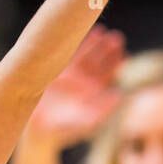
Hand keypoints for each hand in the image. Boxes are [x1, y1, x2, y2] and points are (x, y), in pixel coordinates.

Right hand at [28, 25, 125, 148]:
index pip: (107, 74)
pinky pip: (67, 56)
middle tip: (116, 39)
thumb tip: (119, 94)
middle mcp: (82, 82)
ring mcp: (68, 75)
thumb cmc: (63, 131)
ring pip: (85, 55)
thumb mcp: (85, 123)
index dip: (116, 64)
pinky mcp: (54, 72)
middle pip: (98, 61)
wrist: (38, 131)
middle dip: (108, 50)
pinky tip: (82, 36)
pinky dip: (75, 46)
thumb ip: (102, 109)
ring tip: (103, 32)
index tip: (124, 56)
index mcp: (93, 93)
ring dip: (94, 44)